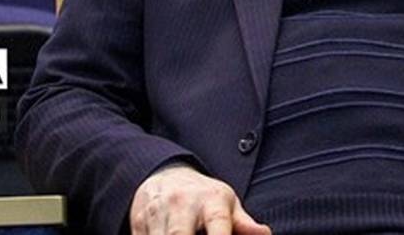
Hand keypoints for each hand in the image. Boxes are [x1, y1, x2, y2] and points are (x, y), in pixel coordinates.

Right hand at [129, 164, 270, 234]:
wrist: (163, 174)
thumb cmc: (202, 196)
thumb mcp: (225, 202)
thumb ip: (243, 223)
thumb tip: (265, 234)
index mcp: (210, 199)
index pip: (217, 222)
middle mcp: (181, 204)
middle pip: (180, 234)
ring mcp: (156, 213)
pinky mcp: (138, 223)